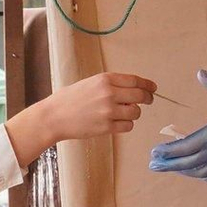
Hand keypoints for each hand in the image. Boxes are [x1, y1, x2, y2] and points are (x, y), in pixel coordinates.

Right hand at [6, 72, 156, 163]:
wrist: (54, 116)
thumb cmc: (69, 99)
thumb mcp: (90, 83)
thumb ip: (110, 85)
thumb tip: (133, 89)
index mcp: (105, 79)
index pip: (135, 80)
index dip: (147, 85)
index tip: (152, 88)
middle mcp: (109, 93)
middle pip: (140, 96)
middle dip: (147, 98)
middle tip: (148, 101)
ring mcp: (108, 111)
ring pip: (136, 112)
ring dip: (133, 114)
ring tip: (123, 114)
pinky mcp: (107, 127)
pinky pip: (128, 126)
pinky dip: (126, 125)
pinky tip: (117, 123)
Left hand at [148, 71, 206, 183]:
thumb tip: (200, 72)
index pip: (182, 147)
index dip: (166, 151)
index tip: (154, 152)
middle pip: (185, 163)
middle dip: (167, 164)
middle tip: (153, 165)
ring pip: (197, 172)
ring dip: (182, 171)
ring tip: (170, 169)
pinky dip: (203, 176)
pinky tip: (198, 174)